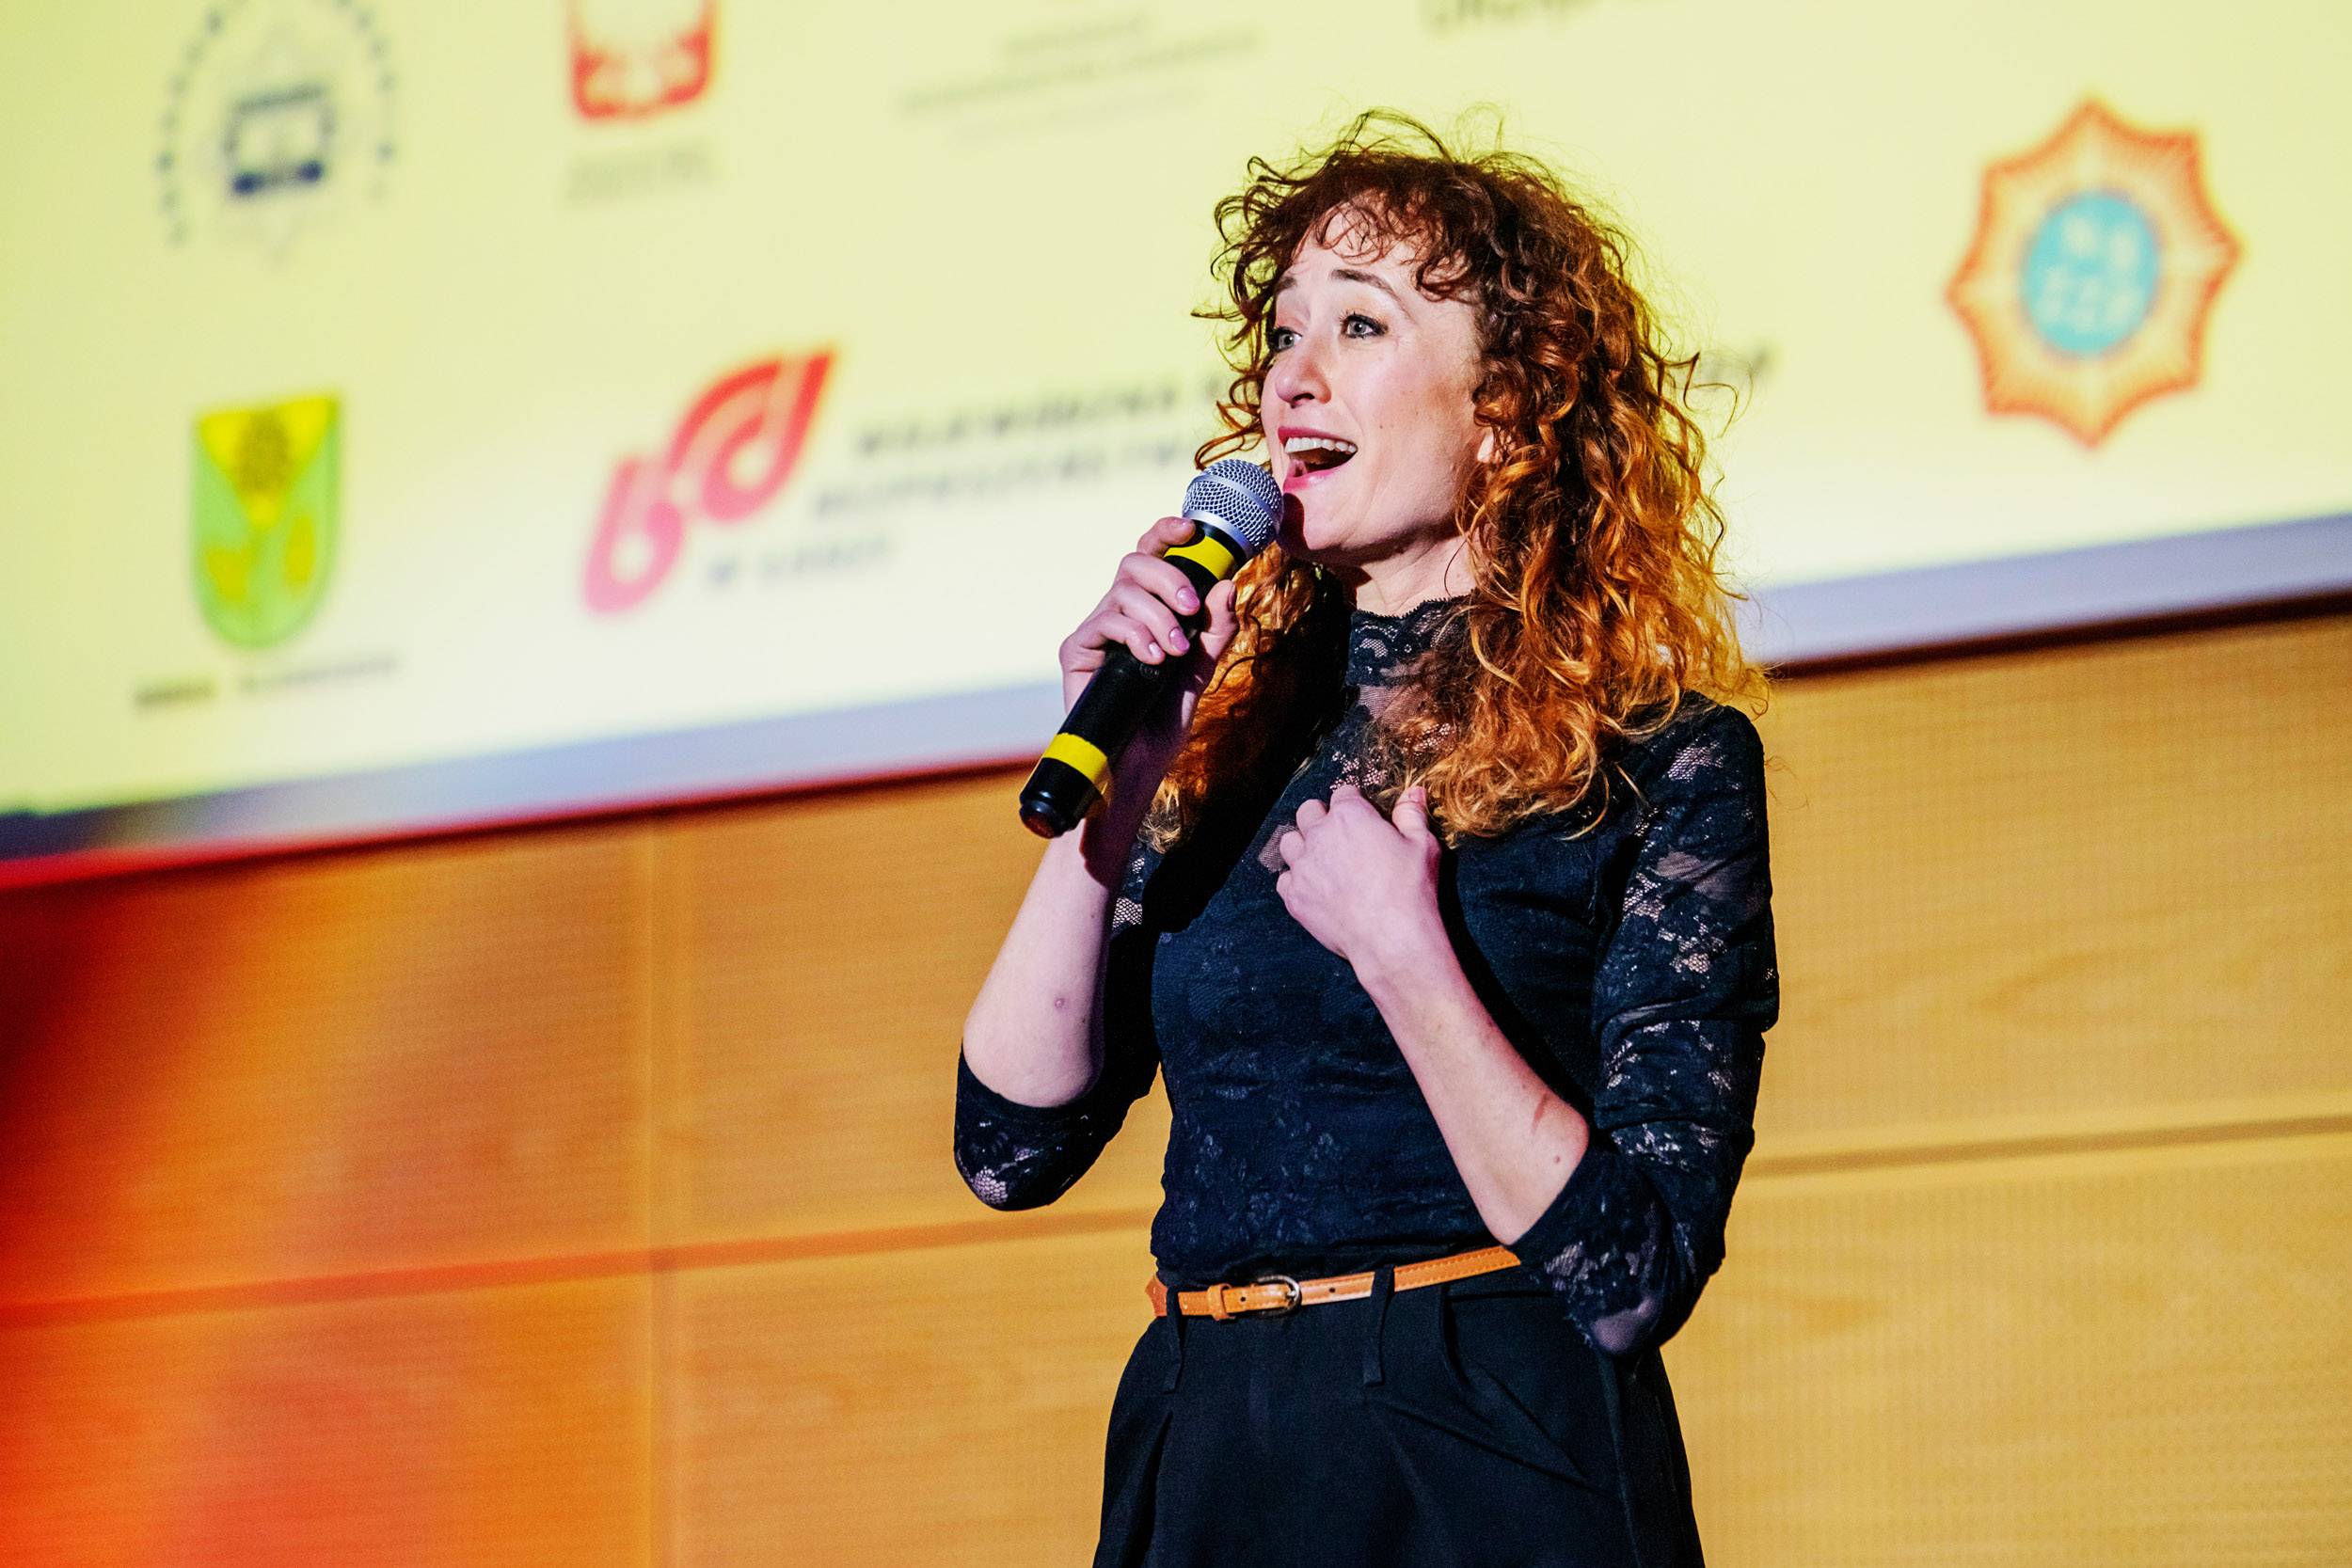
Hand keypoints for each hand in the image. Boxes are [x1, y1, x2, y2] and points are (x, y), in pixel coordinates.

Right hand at [1058, 515, 1242, 809]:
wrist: (1134, 767)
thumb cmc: (1162, 721)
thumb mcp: (1200, 672)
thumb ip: (1214, 631)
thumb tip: (1227, 586)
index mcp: (1146, 611)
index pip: (1153, 556)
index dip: (1168, 533)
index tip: (1193, 528)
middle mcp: (1118, 614)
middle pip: (1135, 562)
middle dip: (1170, 577)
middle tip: (1191, 610)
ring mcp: (1096, 631)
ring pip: (1124, 591)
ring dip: (1158, 617)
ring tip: (1173, 654)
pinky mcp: (1076, 650)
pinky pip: (1106, 622)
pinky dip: (1135, 636)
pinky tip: (1152, 661)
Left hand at [1272, 783, 1445, 972]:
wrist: (1392, 938)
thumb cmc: (1411, 890)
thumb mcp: (1422, 845)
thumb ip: (1412, 814)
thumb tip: (1413, 791)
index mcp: (1350, 816)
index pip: (1343, 794)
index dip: (1353, 803)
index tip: (1361, 816)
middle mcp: (1319, 835)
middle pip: (1308, 811)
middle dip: (1321, 818)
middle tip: (1339, 835)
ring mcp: (1303, 866)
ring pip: (1289, 842)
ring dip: (1302, 846)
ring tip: (1321, 859)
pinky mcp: (1295, 896)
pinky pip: (1284, 879)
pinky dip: (1296, 881)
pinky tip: (1314, 888)